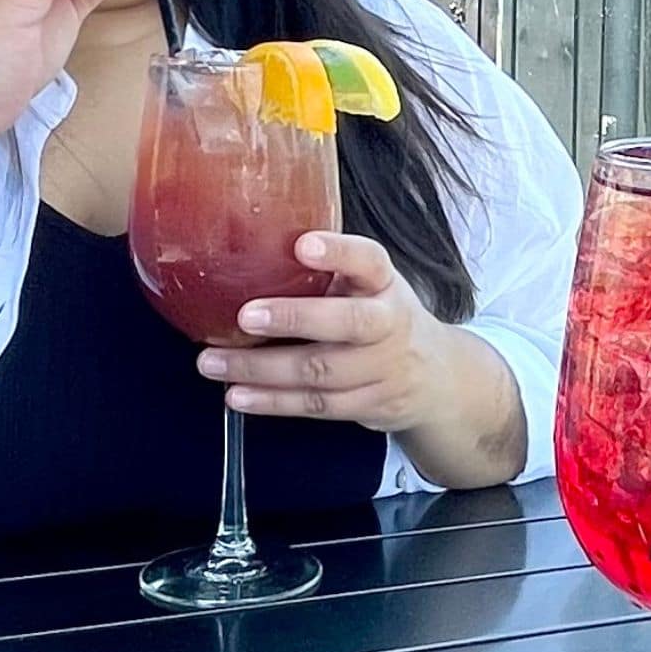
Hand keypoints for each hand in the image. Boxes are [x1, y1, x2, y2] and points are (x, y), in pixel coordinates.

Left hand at [201, 231, 493, 443]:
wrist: (437, 378)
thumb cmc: (381, 317)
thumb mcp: (368, 285)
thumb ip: (325, 272)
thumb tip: (244, 247)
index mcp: (384, 283)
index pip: (369, 260)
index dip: (338, 253)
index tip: (303, 245)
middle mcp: (390, 323)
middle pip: (349, 323)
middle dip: (294, 319)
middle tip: (245, 316)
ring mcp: (383, 368)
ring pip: (322, 370)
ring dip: (262, 369)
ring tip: (213, 363)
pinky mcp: (370, 405)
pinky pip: (317, 406)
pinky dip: (274, 402)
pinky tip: (238, 395)